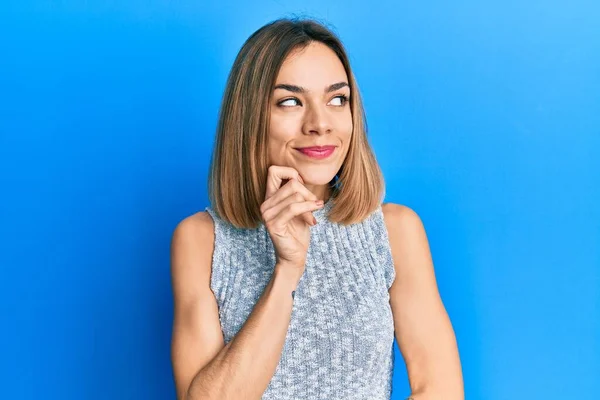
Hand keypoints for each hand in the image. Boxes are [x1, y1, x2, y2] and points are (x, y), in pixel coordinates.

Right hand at [260, 165, 323, 281]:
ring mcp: (267, 214)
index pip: (273, 170)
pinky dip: (308, 209)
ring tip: (315, 212)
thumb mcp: (300, 208)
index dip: (291, 173)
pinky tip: (314, 219)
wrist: (295, 257)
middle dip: (308, 192)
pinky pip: (294, 208)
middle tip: (315, 204)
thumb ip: (298, 193)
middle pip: (291, 183)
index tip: (302, 186)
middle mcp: (265, 204)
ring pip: (295, 194)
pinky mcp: (274, 224)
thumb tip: (301, 178)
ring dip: (310, 203)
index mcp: (270, 198)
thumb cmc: (298, 232)